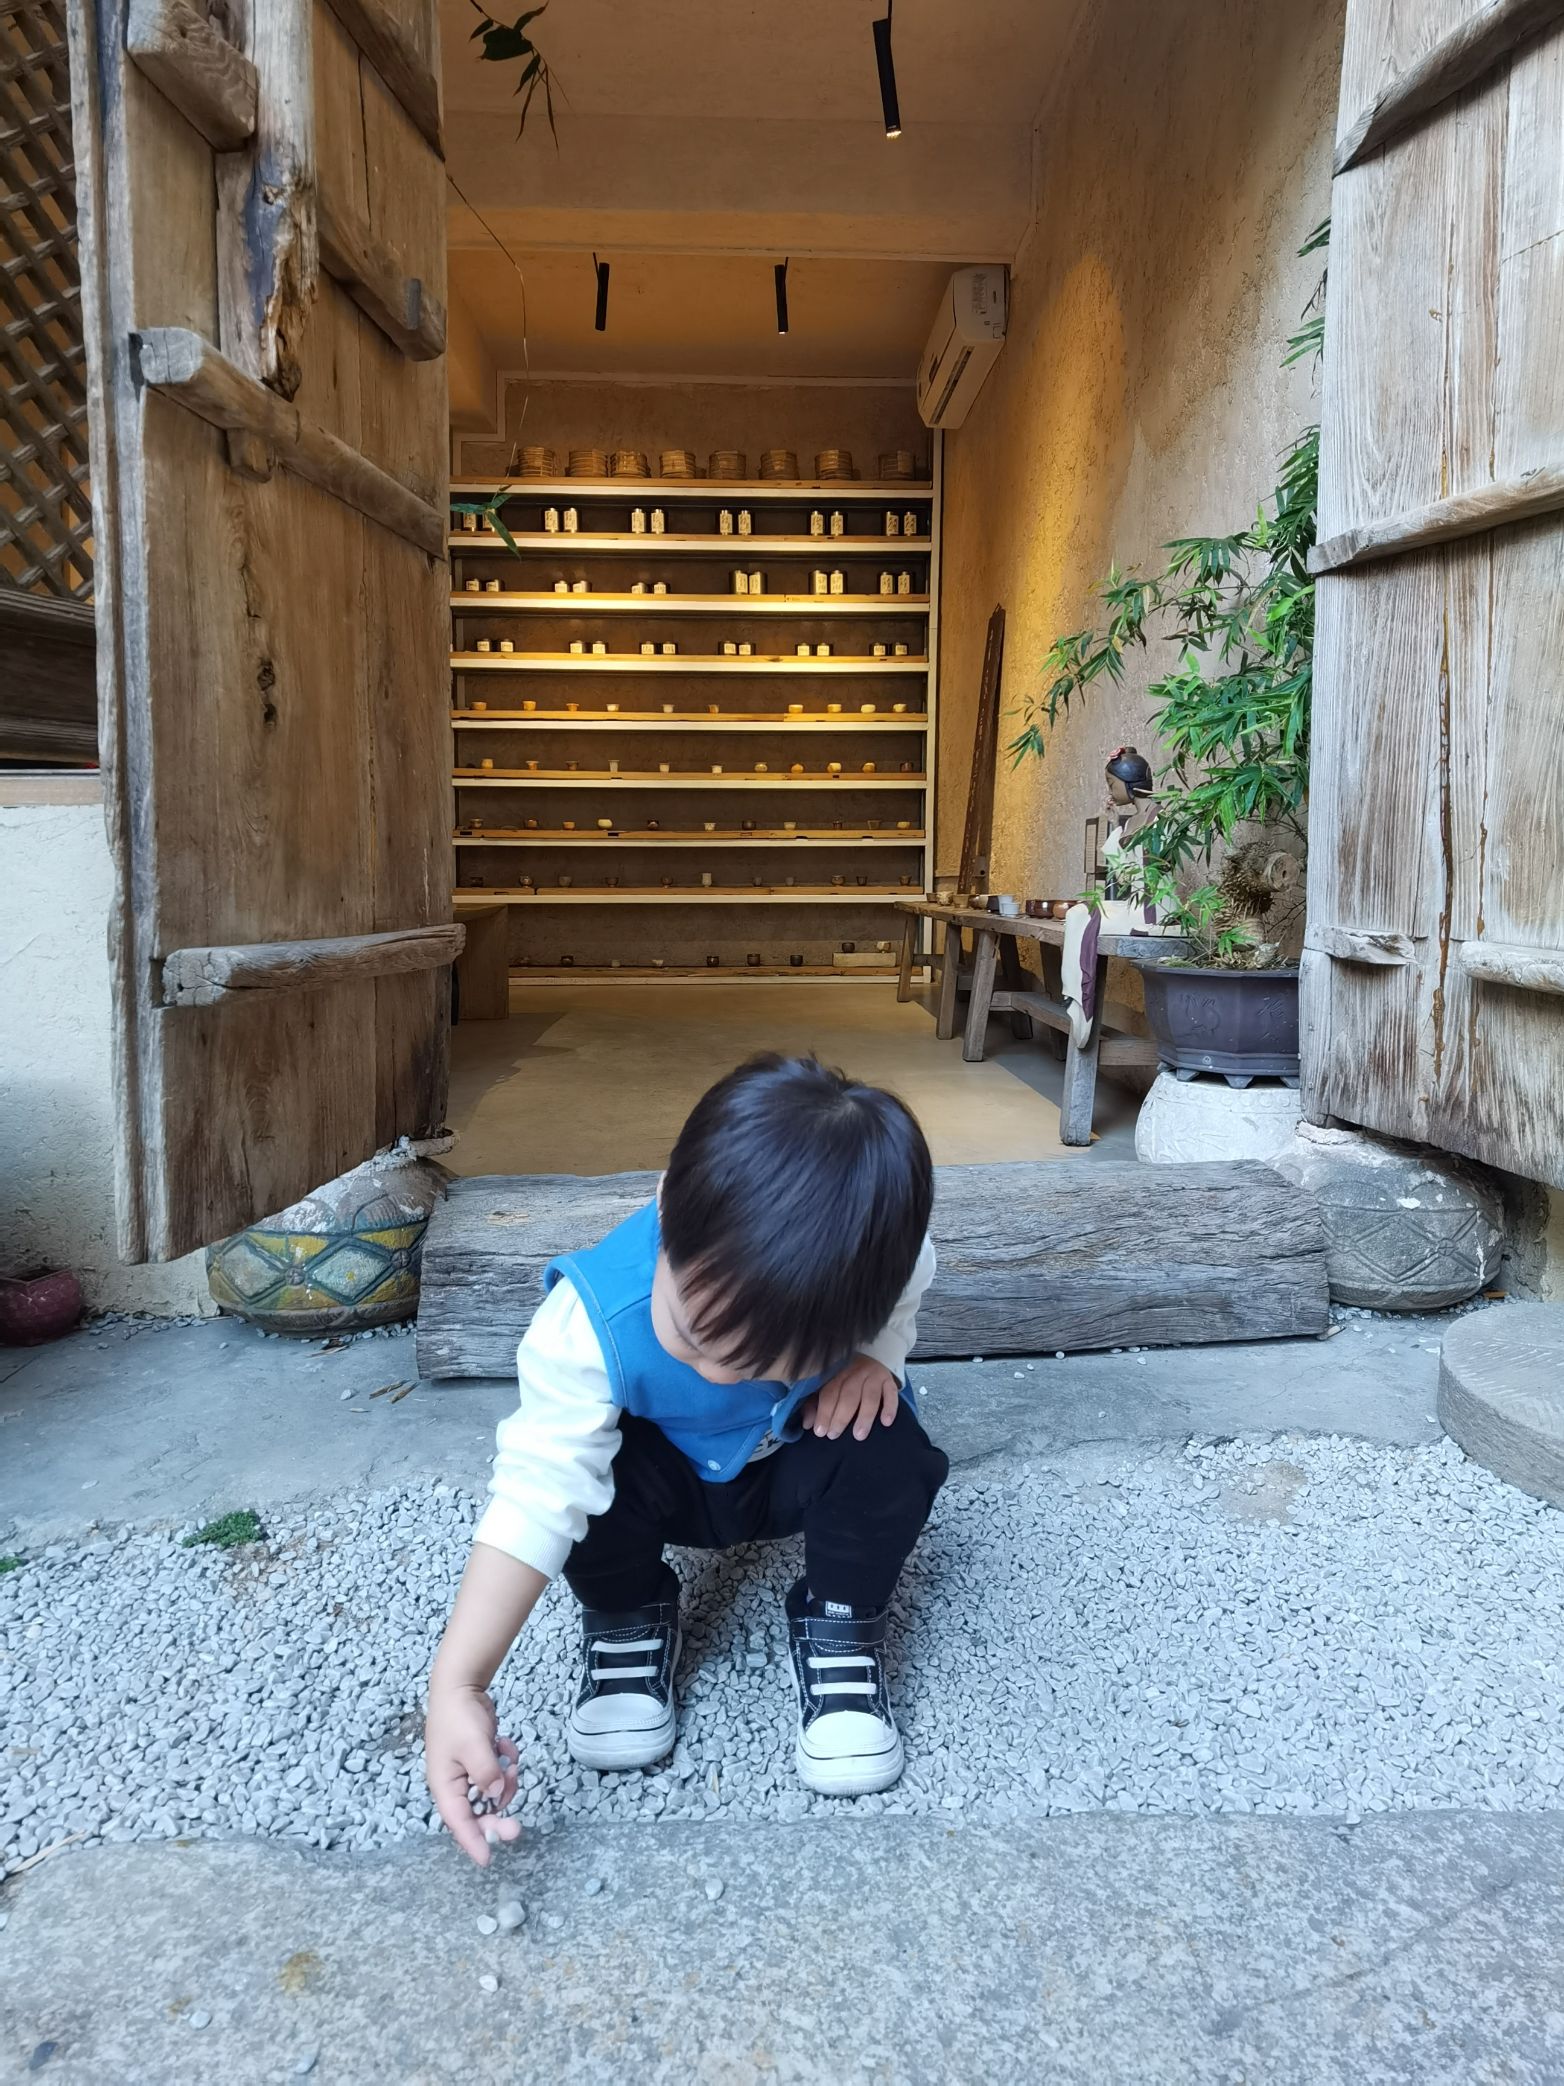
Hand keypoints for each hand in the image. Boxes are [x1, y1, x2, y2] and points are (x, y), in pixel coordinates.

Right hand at [424, 1679, 522, 1866]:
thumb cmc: (458, 1717)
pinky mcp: (481, 1762)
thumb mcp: (472, 1744)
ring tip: (510, 1761)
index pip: (458, 1821)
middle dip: (497, 1817)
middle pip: (477, 1812)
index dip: (472, 1841)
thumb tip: (497, 1794)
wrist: (460, 1687)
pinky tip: (503, 1743)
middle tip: (517, 1828)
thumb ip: (485, 1771)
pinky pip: (499, 1774)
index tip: (487, 1859)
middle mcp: (455, 1784)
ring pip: (493, 1793)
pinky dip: (506, 1762)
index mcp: (444, 1785)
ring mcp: (468, 1773)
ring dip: (506, 1781)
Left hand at [801, 1354, 899, 1442]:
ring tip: (859, 1435)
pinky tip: (886, 1422)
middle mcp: (856, 1373)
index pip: (829, 1393)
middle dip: (841, 1417)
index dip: (824, 1412)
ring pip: (869, 1396)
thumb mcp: (828, 1386)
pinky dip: (890, 1407)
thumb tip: (807, 1424)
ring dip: (864, 1416)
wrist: (874, 1354)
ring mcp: (874, 1376)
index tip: (820, 1431)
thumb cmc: (846, 1378)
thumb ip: (816, 1405)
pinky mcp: (889, 1380)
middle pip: (848, 1395)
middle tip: (834, 1435)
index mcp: (837, 1374)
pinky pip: (891, 1393)